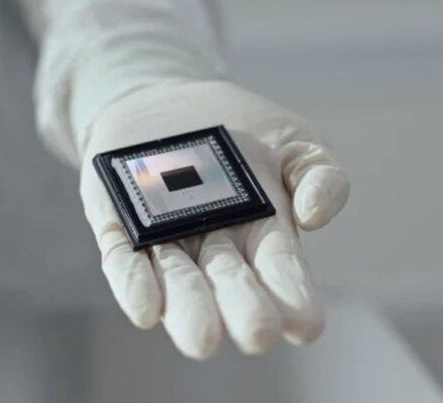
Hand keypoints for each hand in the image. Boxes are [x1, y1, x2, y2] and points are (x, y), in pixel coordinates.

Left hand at [79, 81, 349, 358]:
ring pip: (178, 281)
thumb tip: (313, 216)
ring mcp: (166, 241)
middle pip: (230, 283)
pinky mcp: (121, 229)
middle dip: (243, 309)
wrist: (169, 102)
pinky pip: (125, 260)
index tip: (305, 325)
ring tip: (202, 340)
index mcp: (265, 234)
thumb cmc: (243, 131)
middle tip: (257, 335)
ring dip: (189, 310)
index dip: (294, 296)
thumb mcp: (296, 141)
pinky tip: (147, 309)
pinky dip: (135, 284)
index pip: (282, 271)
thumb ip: (321, 175)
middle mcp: (216, 248)